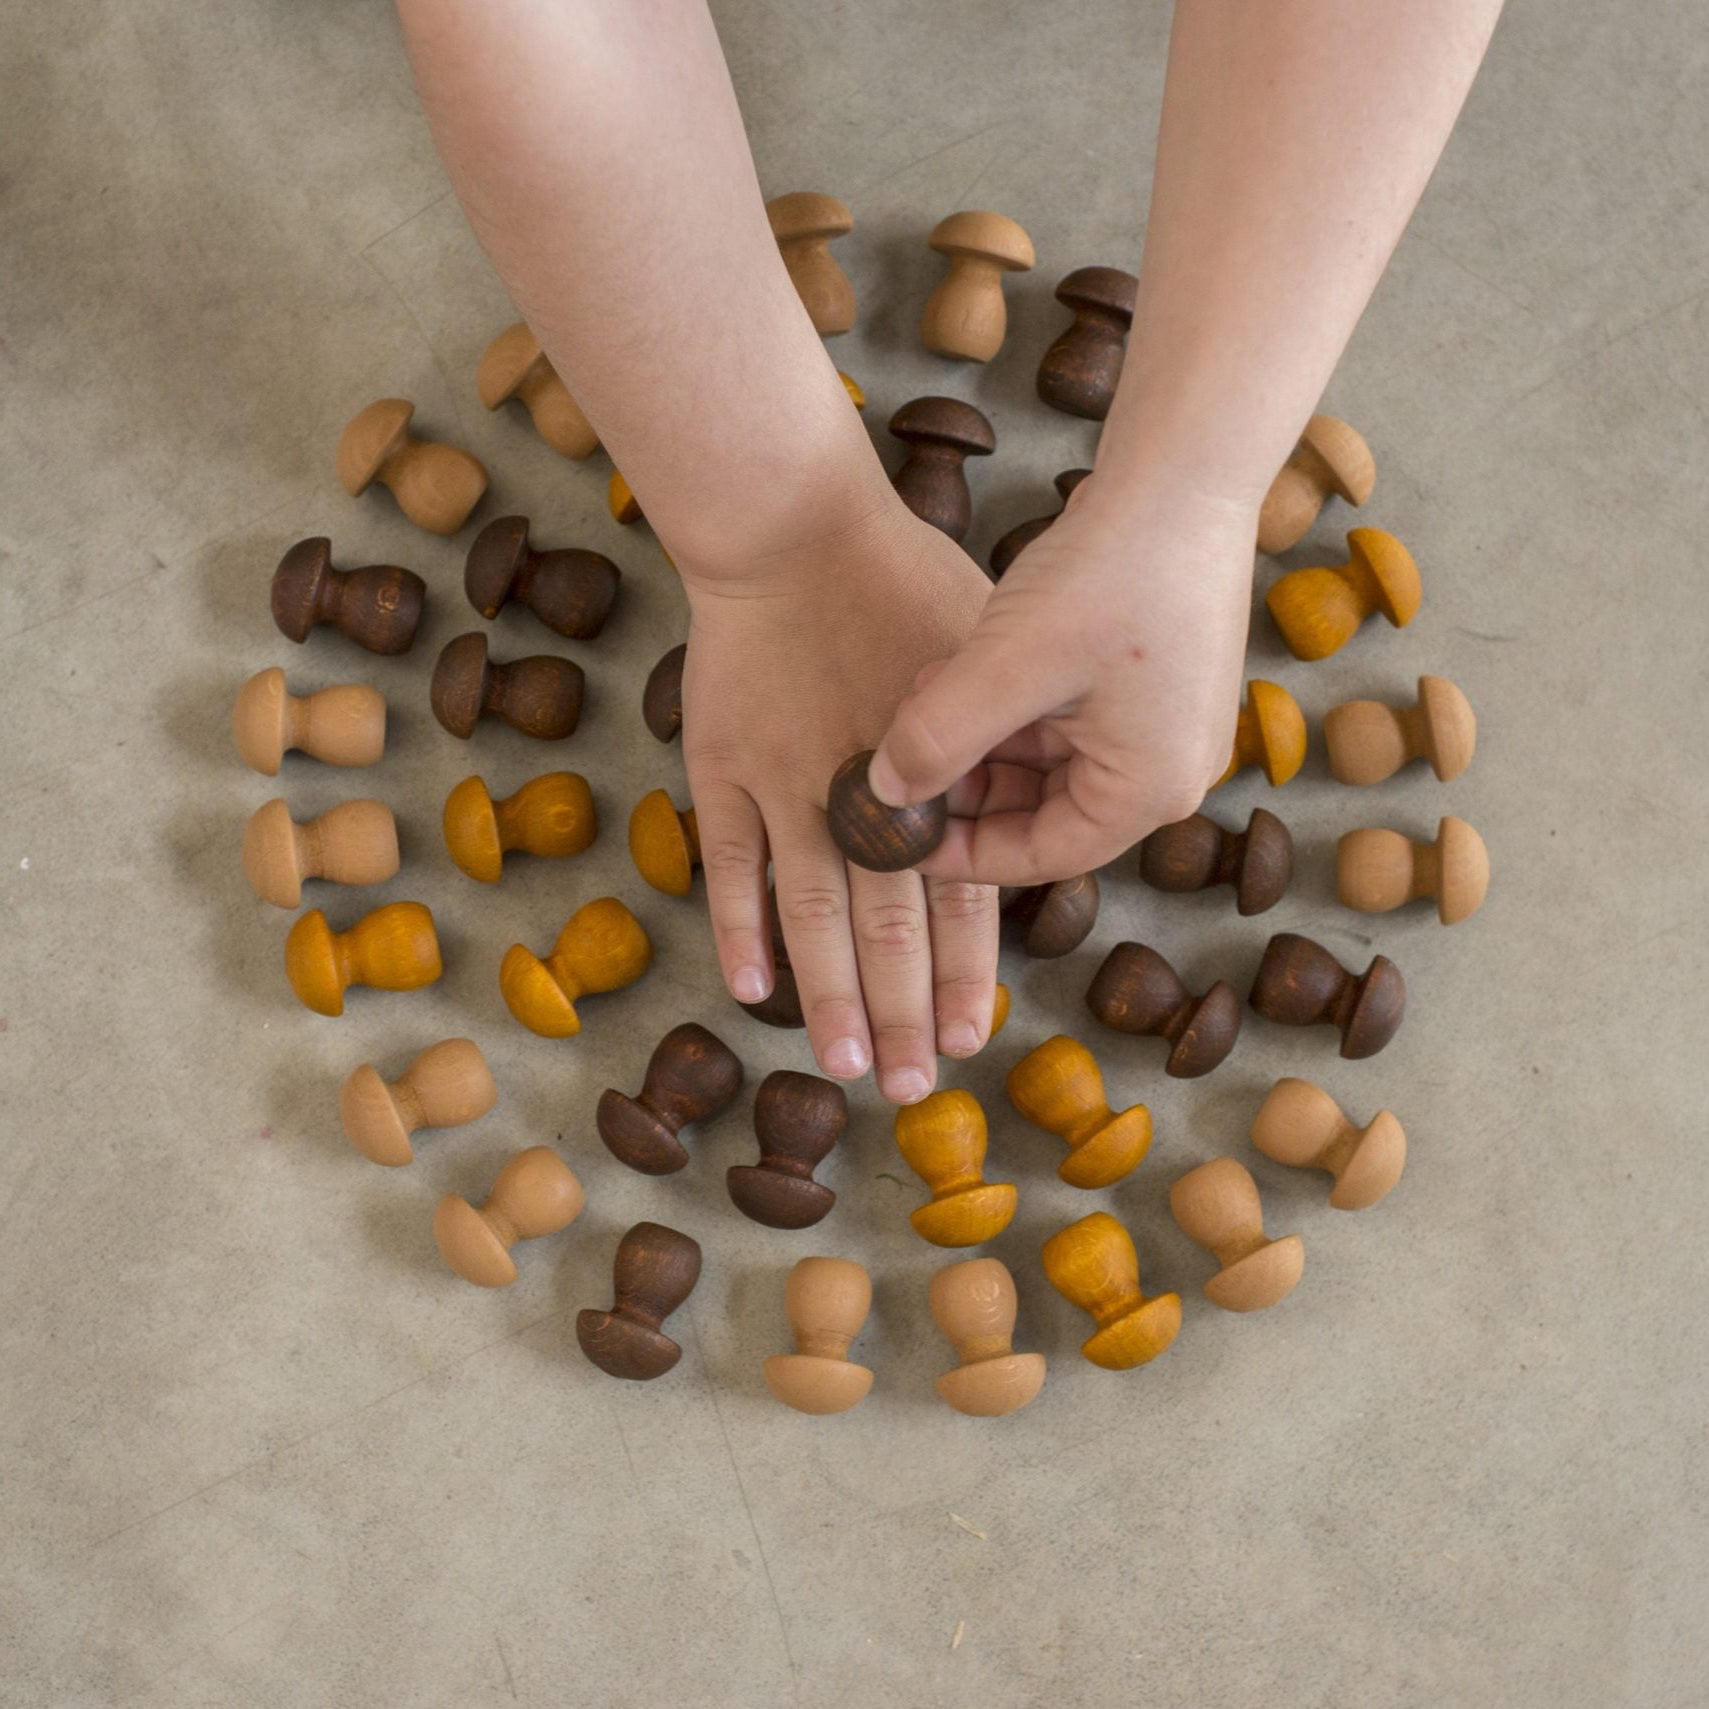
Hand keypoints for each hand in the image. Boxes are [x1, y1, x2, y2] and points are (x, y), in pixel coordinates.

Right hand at [678, 502, 998, 1103]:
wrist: (795, 530)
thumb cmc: (906, 582)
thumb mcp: (986, 654)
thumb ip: (998, 742)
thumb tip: (1026, 805)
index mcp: (939, 772)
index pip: (959, 894)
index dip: (965, 971)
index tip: (970, 1039)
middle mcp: (866, 793)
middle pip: (887, 924)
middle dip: (902, 1012)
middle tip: (908, 1088)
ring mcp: (789, 786)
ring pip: (810, 912)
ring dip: (828, 993)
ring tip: (841, 1065)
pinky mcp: (724, 768)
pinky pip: (731, 863)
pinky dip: (739, 926)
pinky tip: (751, 990)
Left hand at [868, 477, 1256, 884]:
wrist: (1183, 471)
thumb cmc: (1112, 570)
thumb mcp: (1008, 666)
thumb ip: (938, 738)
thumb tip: (882, 794)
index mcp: (1149, 790)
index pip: (1039, 855)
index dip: (960, 853)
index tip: (896, 836)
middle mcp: (1167, 770)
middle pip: (1043, 811)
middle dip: (965, 785)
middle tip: (897, 757)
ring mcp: (1162, 725)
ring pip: (1046, 762)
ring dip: (979, 739)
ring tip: (922, 697)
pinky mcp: (1149, 682)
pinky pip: (1066, 719)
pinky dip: (1009, 706)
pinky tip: (958, 670)